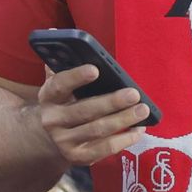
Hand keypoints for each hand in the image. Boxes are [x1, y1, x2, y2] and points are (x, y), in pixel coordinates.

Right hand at [35, 64, 150, 167]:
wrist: (51, 138)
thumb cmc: (64, 103)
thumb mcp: (59, 86)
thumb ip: (63, 65)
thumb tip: (59, 35)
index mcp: (48, 97)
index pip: (59, 85)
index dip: (76, 77)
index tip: (96, 70)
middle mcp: (52, 120)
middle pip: (85, 110)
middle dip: (112, 102)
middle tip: (134, 94)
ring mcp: (64, 141)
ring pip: (98, 130)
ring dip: (123, 120)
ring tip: (143, 110)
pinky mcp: (77, 157)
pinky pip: (105, 148)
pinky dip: (124, 140)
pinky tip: (138, 130)